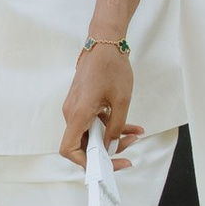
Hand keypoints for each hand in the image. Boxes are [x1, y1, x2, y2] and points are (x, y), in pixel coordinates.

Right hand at [60, 35, 143, 168]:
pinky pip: (92, 122)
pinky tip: (131, 127)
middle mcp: (72, 113)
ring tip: (135, 135)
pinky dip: (109, 126)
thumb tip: (110, 148)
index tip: (106, 163)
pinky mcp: (81, 103)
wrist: (104, 42)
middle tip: (129, 151)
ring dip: (111, 137)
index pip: (69, 149)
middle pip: (83, 144)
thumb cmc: (111, 67)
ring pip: (91, 133)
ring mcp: (75, 108)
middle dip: (107, 150)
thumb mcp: (121, 101)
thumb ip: (115, 128)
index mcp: (78, 114)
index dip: (85, 163)